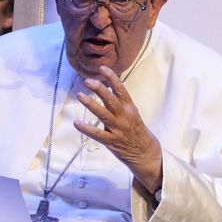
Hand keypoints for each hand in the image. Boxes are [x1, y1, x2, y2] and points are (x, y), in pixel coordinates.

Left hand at [74, 65, 162, 192]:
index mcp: (129, 108)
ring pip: (103, 114)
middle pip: (111, 100)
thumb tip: (106, 88)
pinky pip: (97, 134)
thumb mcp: (131, 113)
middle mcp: (124, 116)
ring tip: (80, 95)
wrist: (145, 152)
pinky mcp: (111, 141)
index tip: (102, 68)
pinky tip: (77, 123)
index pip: (121, 89)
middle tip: (87, 81)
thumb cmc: (135, 130)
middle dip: (99, 89)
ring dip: (91, 104)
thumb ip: (119, 103)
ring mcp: (118, 129)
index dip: (112, 78)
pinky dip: (86, 129)